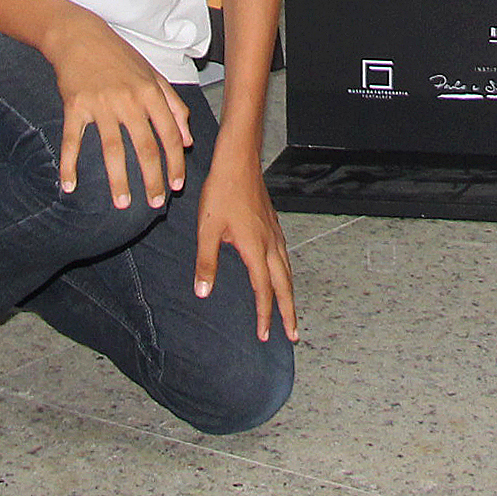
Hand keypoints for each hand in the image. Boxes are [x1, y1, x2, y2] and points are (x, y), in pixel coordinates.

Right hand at [48, 18, 191, 208]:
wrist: (80, 36)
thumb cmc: (120, 57)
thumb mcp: (152, 75)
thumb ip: (173, 106)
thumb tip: (188, 140)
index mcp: (151, 92)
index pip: (169, 134)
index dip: (175, 163)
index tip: (176, 186)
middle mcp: (128, 100)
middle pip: (144, 147)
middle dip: (152, 179)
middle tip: (154, 204)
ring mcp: (101, 104)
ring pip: (112, 149)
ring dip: (117, 179)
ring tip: (121, 203)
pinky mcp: (75, 106)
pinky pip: (72, 141)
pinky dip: (69, 165)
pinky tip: (69, 186)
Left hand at [192, 150, 302, 342]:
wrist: (239, 159)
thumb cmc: (221, 191)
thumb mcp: (207, 228)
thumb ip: (206, 262)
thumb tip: (203, 292)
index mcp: (255, 248)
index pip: (263, 290)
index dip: (264, 315)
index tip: (265, 335)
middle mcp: (270, 243)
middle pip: (285, 285)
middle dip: (289, 312)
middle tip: (293, 335)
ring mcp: (274, 233)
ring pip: (288, 270)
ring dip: (290, 294)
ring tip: (290, 311)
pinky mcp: (272, 223)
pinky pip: (284, 256)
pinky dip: (286, 274)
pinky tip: (281, 273)